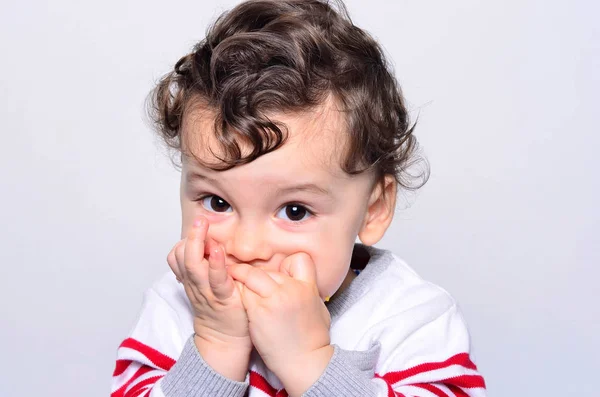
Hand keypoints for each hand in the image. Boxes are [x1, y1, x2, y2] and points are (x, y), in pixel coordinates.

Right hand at [167, 216, 251, 380]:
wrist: (225, 339)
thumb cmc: (221, 308)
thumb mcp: (208, 283)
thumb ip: (207, 263)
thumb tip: (213, 241)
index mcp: (190, 278)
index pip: (177, 255)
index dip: (186, 241)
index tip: (199, 230)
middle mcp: (194, 283)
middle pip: (182, 256)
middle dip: (190, 236)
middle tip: (200, 220)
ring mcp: (206, 291)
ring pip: (193, 265)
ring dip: (198, 244)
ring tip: (204, 227)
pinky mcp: (222, 298)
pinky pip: (216, 280)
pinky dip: (216, 264)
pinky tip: (220, 252)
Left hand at [227, 253, 332, 395]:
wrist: (305, 363)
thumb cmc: (313, 340)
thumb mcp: (319, 308)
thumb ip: (308, 291)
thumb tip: (300, 283)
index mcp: (308, 287)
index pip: (298, 259)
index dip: (287, 264)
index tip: (280, 274)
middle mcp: (290, 289)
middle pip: (269, 270)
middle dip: (259, 275)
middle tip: (250, 279)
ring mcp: (273, 299)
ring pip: (251, 276)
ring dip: (243, 279)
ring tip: (236, 283)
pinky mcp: (257, 311)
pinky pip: (243, 293)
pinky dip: (239, 294)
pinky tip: (238, 300)